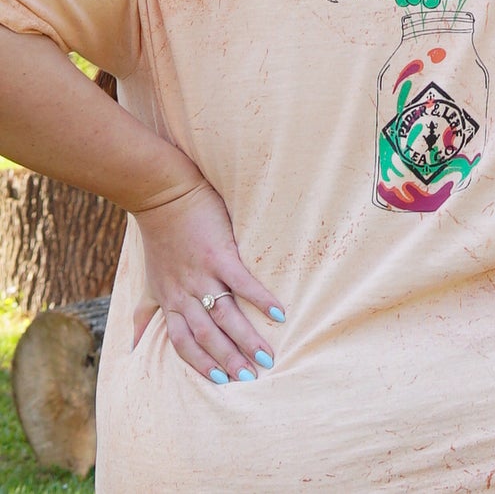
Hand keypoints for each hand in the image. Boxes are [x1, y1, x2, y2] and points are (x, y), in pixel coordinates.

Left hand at [130, 179, 284, 384]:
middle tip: (250, 381)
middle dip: (228, 361)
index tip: (220, 382)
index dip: (200, 364)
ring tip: (266, 359)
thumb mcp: (149, 281)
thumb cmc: (160, 238)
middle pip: (206, 336)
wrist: (163, 197)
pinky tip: (278, 312)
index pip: (183, 344)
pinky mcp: (220, 255)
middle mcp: (185, 295)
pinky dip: (259, 299)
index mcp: (170, 302)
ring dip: (245, 339)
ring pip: (224, 316)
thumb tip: (132, 347)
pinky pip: (241, 282)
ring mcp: (202, 275)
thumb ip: (144, 313)